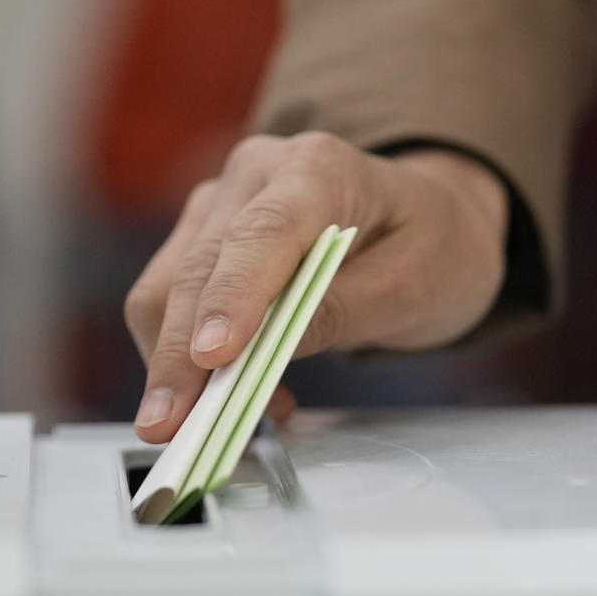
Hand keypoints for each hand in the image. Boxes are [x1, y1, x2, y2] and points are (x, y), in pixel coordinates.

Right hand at [125, 132, 506, 442]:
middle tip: (173, 427)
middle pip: (197, 267)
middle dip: (180, 356)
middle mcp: (256, 175)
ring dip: (176, 364)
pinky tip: (233, 389)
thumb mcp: (412, 284)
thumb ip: (341, 312)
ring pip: (166, 288)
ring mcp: (221, 204)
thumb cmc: (430, 245)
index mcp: (318, 168)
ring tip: (224, 420)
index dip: (232, 297)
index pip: (261, 233)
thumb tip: (267, 354)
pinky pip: (170, 302)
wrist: (426, 222)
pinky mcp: (201, 237)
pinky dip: (185, 357)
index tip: (214, 357)